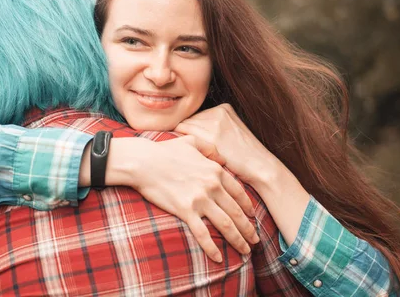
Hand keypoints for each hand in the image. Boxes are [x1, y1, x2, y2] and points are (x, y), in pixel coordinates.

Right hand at [122, 135, 259, 262]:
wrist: (143, 162)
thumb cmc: (164, 151)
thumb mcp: (191, 141)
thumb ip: (209, 148)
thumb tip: (221, 158)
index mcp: (215, 170)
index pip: (238, 192)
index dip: (248, 207)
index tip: (252, 217)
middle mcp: (212, 185)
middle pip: (236, 212)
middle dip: (248, 229)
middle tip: (255, 241)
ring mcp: (200, 199)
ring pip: (225, 225)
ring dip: (238, 240)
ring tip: (245, 252)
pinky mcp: (185, 211)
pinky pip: (203, 234)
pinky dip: (212, 248)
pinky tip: (218, 258)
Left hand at [176, 104, 311, 245]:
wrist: (261, 168)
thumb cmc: (243, 157)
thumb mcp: (231, 132)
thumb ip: (211, 125)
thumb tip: (182, 127)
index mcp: (224, 108)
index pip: (195, 116)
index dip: (195, 133)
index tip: (204, 146)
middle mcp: (218, 111)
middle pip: (188, 121)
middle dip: (190, 137)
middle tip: (203, 152)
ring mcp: (214, 122)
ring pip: (184, 129)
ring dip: (188, 143)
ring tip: (204, 155)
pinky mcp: (211, 136)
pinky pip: (185, 138)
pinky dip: (188, 148)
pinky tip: (202, 157)